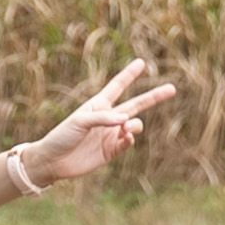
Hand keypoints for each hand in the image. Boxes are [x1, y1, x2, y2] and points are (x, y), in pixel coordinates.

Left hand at [20, 58, 179, 184]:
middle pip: (136, 104)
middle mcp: (108, 118)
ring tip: (125, 129)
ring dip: (134, 125)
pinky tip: (125, 137)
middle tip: (172, 88)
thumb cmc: (61, 136)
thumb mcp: (80, 121)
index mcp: (98, 105)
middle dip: (154, 97)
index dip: (129, 75)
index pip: (117, 86)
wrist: (52, 162)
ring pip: (135, 125)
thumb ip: (103, 118)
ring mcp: (111, 135)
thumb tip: (127, 120)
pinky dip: (130, 139)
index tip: (142, 62)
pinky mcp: (111, 151)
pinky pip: (128, 142)